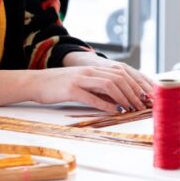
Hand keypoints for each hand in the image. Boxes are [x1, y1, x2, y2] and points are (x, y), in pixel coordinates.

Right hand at [32, 64, 153, 112]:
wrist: (35, 83)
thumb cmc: (58, 86)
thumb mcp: (81, 84)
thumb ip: (98, 89)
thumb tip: (117, 101)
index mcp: (93, 69)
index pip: (121, 73)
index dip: (134, 85)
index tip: (144, 97)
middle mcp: (89, 71)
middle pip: (118, 78)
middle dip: (133, 92)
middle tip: (142, 105)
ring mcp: (80, 79)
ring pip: (109, 85)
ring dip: (123, 98)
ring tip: (131, 109)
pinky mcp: (71, 90)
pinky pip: (92, 97)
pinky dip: (106, 104)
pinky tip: (114, 111)